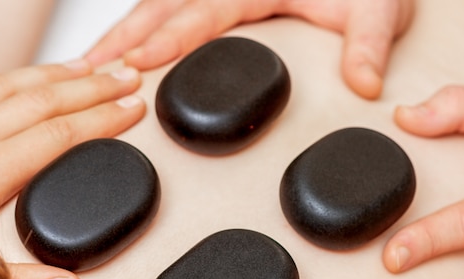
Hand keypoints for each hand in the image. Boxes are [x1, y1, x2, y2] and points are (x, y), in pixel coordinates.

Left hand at [0, 60, 145, 278]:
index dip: (102, 119)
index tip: (133, 107)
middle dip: (91, 85)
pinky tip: (17, 77)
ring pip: (7, 85)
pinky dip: (4, 78)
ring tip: (88, 65)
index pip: (59, 137)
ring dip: (54, 72)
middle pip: (41, 99)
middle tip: (126, 76)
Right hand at [85, 0, 414, 98]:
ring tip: (88, 64)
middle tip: (84, 70)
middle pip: (161, 5)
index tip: (134, 61)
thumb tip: (363, 84)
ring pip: (156, 4)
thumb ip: (368, 45)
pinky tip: (123, 49)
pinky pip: (169, 7)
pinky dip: (141, 28)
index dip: (166, 38)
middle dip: (121, 37)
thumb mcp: (379, 9)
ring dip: (121, 32)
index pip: (201, 12)